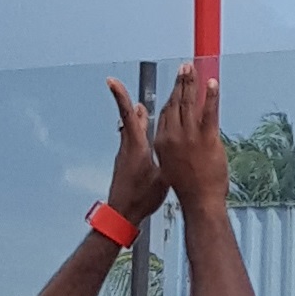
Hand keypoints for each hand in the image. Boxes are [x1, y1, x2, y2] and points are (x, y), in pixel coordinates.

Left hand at [102, 75, 168, 229]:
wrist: (121, 213)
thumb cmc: (141, 198)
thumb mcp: (163, 177)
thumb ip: (169, 159)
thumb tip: (182, 146)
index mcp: (137, 147)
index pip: (128, 115)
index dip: (121, 97)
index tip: (112, 81)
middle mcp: (128, 147)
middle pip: (129, 118)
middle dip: (131, 103)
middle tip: (132, 90)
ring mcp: (125, 155)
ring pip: (130, 130)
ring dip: (136, 118)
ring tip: (143, 109)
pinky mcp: (126, 162)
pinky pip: (132, 141)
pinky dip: (138, 133)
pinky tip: (144, 136)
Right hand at [154, 62, 228, 216]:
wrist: (199, 201)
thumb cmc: (188, 189)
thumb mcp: (171, 166)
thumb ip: (173, 150)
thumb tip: (179, 144)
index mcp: (162, 142)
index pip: (166, 113)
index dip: (171, 96)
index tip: (175, 84)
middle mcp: (173, 135)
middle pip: (175, 103)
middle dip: (180, 83)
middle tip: (184, 67)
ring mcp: (190, 136)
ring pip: (188, 102)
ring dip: (191, 82)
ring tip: (192, 68)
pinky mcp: (207, 138)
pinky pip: (209, 112)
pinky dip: (211, 96)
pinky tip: (213, 83)